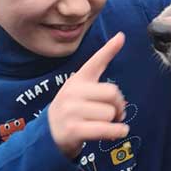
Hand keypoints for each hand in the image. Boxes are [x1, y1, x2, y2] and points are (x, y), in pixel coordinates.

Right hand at [49, 32, 128, 157]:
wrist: (49, 134)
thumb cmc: (73, 109)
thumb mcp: (82, 88)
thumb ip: (100, 68)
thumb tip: (120, 38)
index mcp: (78, 80)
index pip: (95, 62)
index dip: (109, 49)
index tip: (121, 36)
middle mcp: (73, 92)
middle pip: (112, 93)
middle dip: (119, 105)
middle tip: (116, 112)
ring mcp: (71, 111)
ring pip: (110, 113)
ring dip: (114, 122)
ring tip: (106, 124)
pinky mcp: (73, 129)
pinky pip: (105, 129)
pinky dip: (116, 132)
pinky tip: (118, 132)